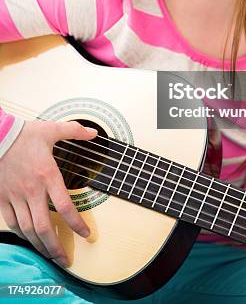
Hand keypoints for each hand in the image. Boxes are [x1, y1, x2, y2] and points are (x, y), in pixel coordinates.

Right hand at [0, 120, 97, 266]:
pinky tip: (29, 239)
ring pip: (28, 228)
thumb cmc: (24, 133)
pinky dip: (22, 234)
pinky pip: (12, 222)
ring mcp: (16, 196)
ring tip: (49, 256)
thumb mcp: (52, 129)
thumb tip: (93, 133)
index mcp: (47, 174)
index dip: (76, 224)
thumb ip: (74, 131)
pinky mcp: (3, 198)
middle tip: (65, 260)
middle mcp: (32, 189)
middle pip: (44, 226)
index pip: (65, 206)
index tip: (86, 234)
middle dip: (56, 247)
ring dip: (39, 245)